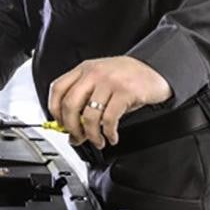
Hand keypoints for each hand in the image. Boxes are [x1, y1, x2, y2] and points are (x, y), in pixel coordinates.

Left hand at [48, 56, 171, 148]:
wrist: (154, 68)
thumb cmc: (126, 76)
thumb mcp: (101, 80)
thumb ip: (85, 98)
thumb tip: (71, 127)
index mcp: (84, 69)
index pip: (57, 88)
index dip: (54, 110)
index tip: (59, 124)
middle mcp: (94, 73)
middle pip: (70, 104)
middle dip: (71, 127)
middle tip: (77, 137)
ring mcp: (109, 81)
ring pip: (89, 115)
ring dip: (91, 135)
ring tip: (98, 141)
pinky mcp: (125, 92)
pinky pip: (109, 119)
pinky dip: (108, 133)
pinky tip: (112, 136)